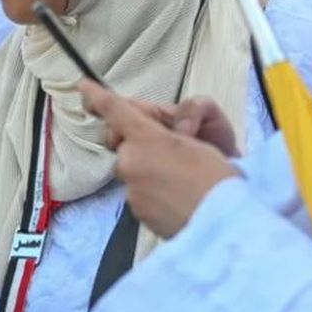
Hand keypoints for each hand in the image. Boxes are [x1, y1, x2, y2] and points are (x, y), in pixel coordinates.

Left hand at [80, 80, 238, 239]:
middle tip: (171, 152)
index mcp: (148, 138)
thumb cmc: (219, 180)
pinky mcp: (137, 213)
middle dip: (140, 145)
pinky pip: (142, 194)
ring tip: (183, 181)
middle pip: (126, 145)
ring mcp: (132, 191)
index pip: (115, 110)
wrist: (227, 225)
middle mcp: (131, 163)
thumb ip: (172, 131)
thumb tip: (159, 139)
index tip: (84, 86)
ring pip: (135, 172)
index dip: (96, 96)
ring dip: (151, 171)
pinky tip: (180, 199)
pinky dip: (156, 194)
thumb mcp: (200, 141)